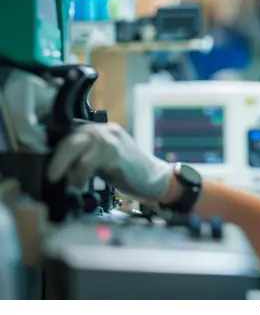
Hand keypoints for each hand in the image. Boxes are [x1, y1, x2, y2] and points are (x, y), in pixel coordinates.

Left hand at [47, 123, 172, 200]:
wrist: (155, 178)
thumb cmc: (129, 172)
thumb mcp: (103, 160)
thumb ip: (86, 157)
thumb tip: (60, 167)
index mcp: (101, 131)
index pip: (71, 136)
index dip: (57, 153)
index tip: (50, 169)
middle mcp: (105, 130)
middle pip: (72, 139)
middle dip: (58, 159)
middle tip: (51, 176)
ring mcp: (111, 139)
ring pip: (77, 147)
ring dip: (68, 167)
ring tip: (73, 183)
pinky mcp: (115, 152)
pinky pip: (88, 161)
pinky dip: (80, 174)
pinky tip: (81, 184)